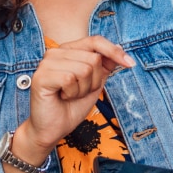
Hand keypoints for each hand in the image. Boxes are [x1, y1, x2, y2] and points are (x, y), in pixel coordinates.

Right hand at [23, 35, 133, 158]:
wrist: (51, 131)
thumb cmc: (70, 107)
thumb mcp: (94, 84)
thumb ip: (104, 66)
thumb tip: (119, 49)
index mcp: (68, 50)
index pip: (95, 41)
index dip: (114, 51)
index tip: (130, 64)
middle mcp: (56, 51)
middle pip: (93, 58)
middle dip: (94, 81)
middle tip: (79, 92)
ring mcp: (47, 62)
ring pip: (85, 69)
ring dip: (83, 89)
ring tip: (70, 95)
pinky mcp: (42, 76)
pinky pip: (70, 79)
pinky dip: (72, 93)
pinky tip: (62, 97)